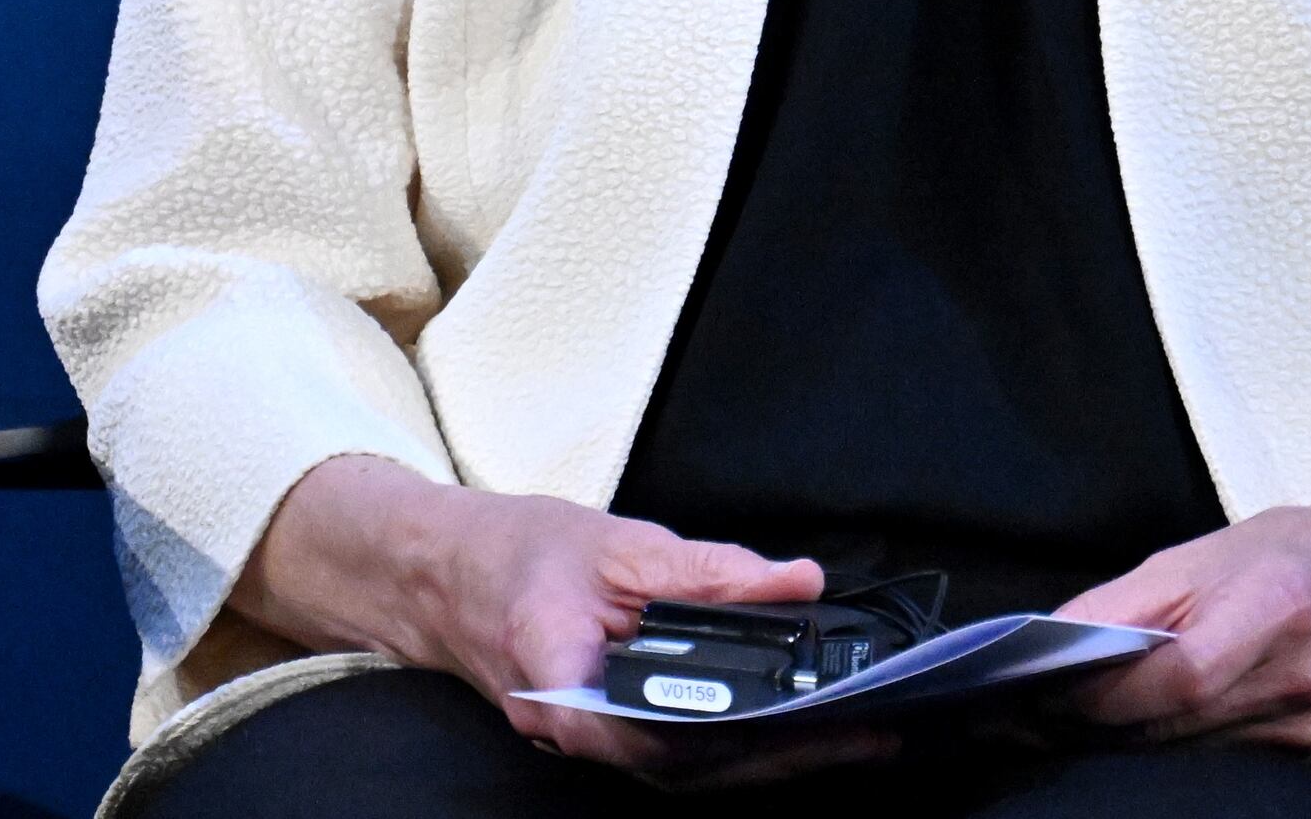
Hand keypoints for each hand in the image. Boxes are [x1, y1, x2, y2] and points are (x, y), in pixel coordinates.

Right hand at [236, 454, 872, 782]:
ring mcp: (587, 742)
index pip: (646, 727)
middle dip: (779, 758)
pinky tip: (791, 736)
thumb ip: (710, 569)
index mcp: (559, 675)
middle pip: (683, 763)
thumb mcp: (616, 541)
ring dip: (768, 761)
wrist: (444, 575)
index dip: (728, 731)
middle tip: (865, 738)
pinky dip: (735, 750)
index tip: (801, 722)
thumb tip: (796, 583)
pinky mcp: (605, 738)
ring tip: (851, 741)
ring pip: (684, 770)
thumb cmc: (517, 553)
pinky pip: (675, 757)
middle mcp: (570, 728)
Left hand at [1059, 465, 1310, 749]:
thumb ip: (1132, 598)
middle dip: (1091, 722)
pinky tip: (1129, 727)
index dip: (1102, 691)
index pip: (1177, 673)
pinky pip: (1215, 757)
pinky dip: (1164, 744)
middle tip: (1027, 712)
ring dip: (1117, 739)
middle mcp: (1299, 676)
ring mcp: (1307, 724)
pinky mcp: (1306, 751)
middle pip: (1173, 724)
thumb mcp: (1208, 548)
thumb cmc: (1295, 550)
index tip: (1036, 688)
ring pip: (1185, 750)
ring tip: (1062, 719)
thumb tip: (1054, 639)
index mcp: (1275, 605)